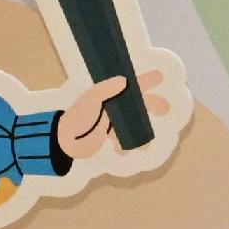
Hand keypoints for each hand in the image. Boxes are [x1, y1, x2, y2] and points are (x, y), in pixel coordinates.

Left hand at [52, 68, 182, 161]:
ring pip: (134, 124)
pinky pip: (123, 140)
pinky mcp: (108, 136)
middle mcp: (114, 106)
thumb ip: (106, 90)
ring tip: (145, 145)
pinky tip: (122, 151)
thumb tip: (124, 80)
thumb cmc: (78, 118)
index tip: (160, 77)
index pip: (132, 84)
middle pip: (139, 103)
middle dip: (153, 105)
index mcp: (110, 94)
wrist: (64, 142)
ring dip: (142, 133)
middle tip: (164, 109)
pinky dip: (125, 146)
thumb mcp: (91, 101)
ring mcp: (112, 121)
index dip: (146, 80)